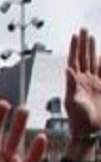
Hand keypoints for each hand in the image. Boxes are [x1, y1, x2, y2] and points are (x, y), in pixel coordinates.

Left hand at [66, 27, 100, 159]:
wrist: (90, 131)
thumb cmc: (78, 119)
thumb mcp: (72, 102)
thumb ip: (71, 85)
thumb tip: (66, 68)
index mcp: (75, 82)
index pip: (75, 60)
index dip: (75, 48)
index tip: (75, 35)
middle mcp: (84, 80)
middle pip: (84, 57)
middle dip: (83, 44)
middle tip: (83, 29)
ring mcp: (93, 83)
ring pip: (93, 62)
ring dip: (93, 49)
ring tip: (91, 37)